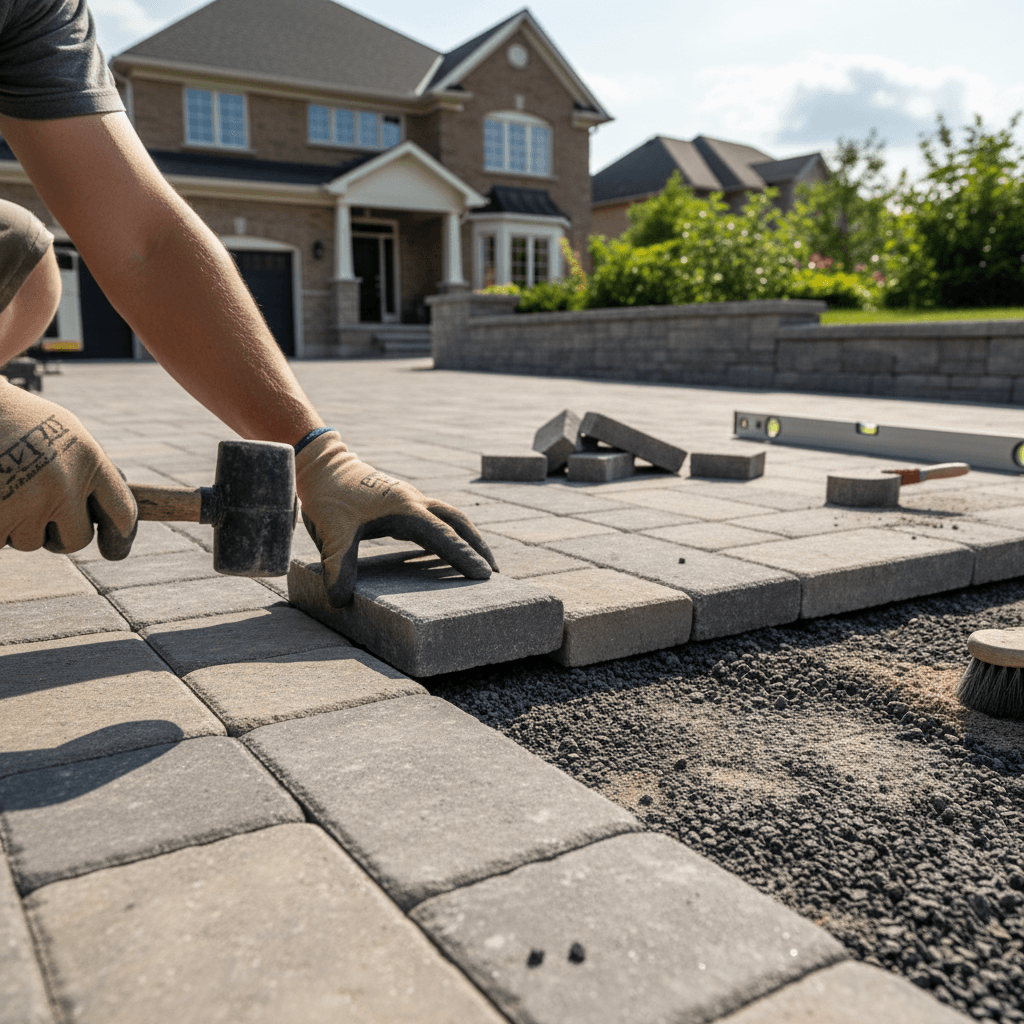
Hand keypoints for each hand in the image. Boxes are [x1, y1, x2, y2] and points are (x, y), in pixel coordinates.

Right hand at [1, 381, 135, 556]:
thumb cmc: (17, 419)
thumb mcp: (65, 431)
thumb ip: (87, 470)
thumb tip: (111, 515)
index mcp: (88, 461)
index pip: (123, 513)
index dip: (120, 536)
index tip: (113, 549)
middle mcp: (64, 484)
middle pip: (77, 539)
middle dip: (58, 534)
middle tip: (40, 513)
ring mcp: (28, 502)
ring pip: (30, 542)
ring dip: (17, 526)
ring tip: (6, 488)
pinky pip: (0, 542)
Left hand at [295, 431, 497, 605]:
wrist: (322, 466)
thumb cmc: (329, 498)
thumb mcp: (332, 535)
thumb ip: (339, 567)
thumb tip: (341, 601)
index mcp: (405, 509)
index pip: (443, 536)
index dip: (464, 556)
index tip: (484, 575)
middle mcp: (414, 502)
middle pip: (458, 522)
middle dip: (477, 546)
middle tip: (493, 572)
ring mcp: (410, 499)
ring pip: (450, 517)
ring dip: (467, 538)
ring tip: (478, 562)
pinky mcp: (403, 503)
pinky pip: (435, 518)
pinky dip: (447, 534)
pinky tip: (445, 551)